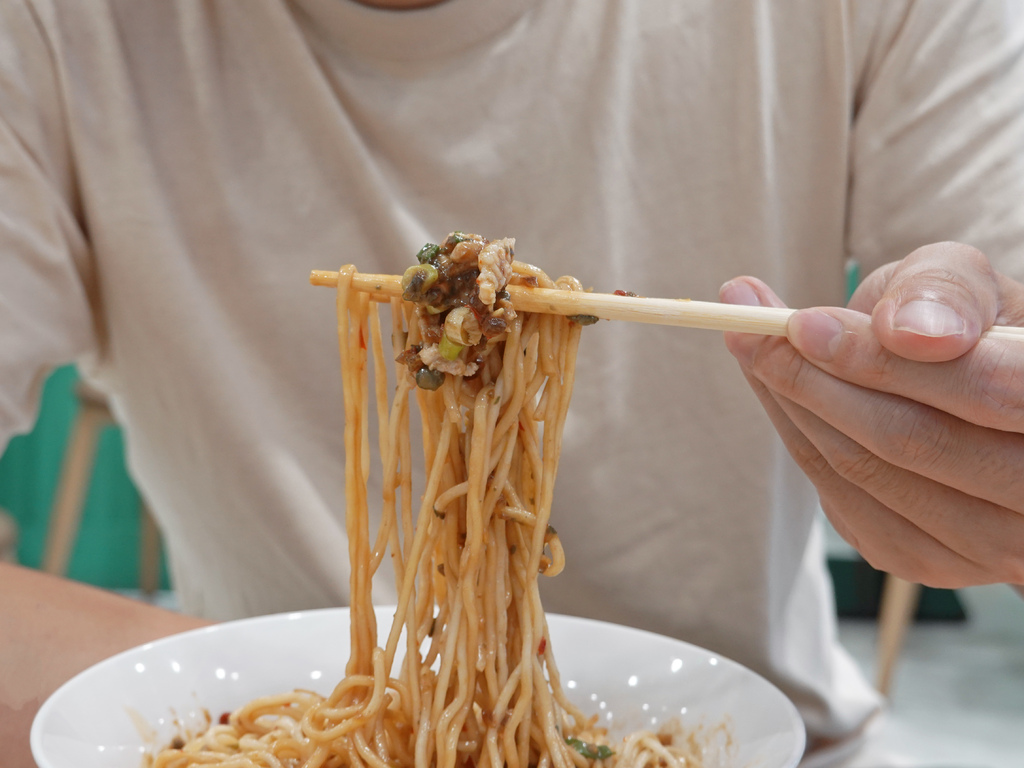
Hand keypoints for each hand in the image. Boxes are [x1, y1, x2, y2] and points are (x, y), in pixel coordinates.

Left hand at [720, 242, 1023, 588]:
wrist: (971, 393)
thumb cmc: (967, 325)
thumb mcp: (963, 283)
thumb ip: (943, 291)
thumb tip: (906, 333)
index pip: (986, 387)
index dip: (882, 357)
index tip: (797, 321)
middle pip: (913, 440)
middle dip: (812, 379)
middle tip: (743, 325)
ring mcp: (995, 543)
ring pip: (869, 474)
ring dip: (793, 407)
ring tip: (749, 345)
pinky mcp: (933, 562)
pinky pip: (846, 503)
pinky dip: (800, 441)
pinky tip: (778, 395)